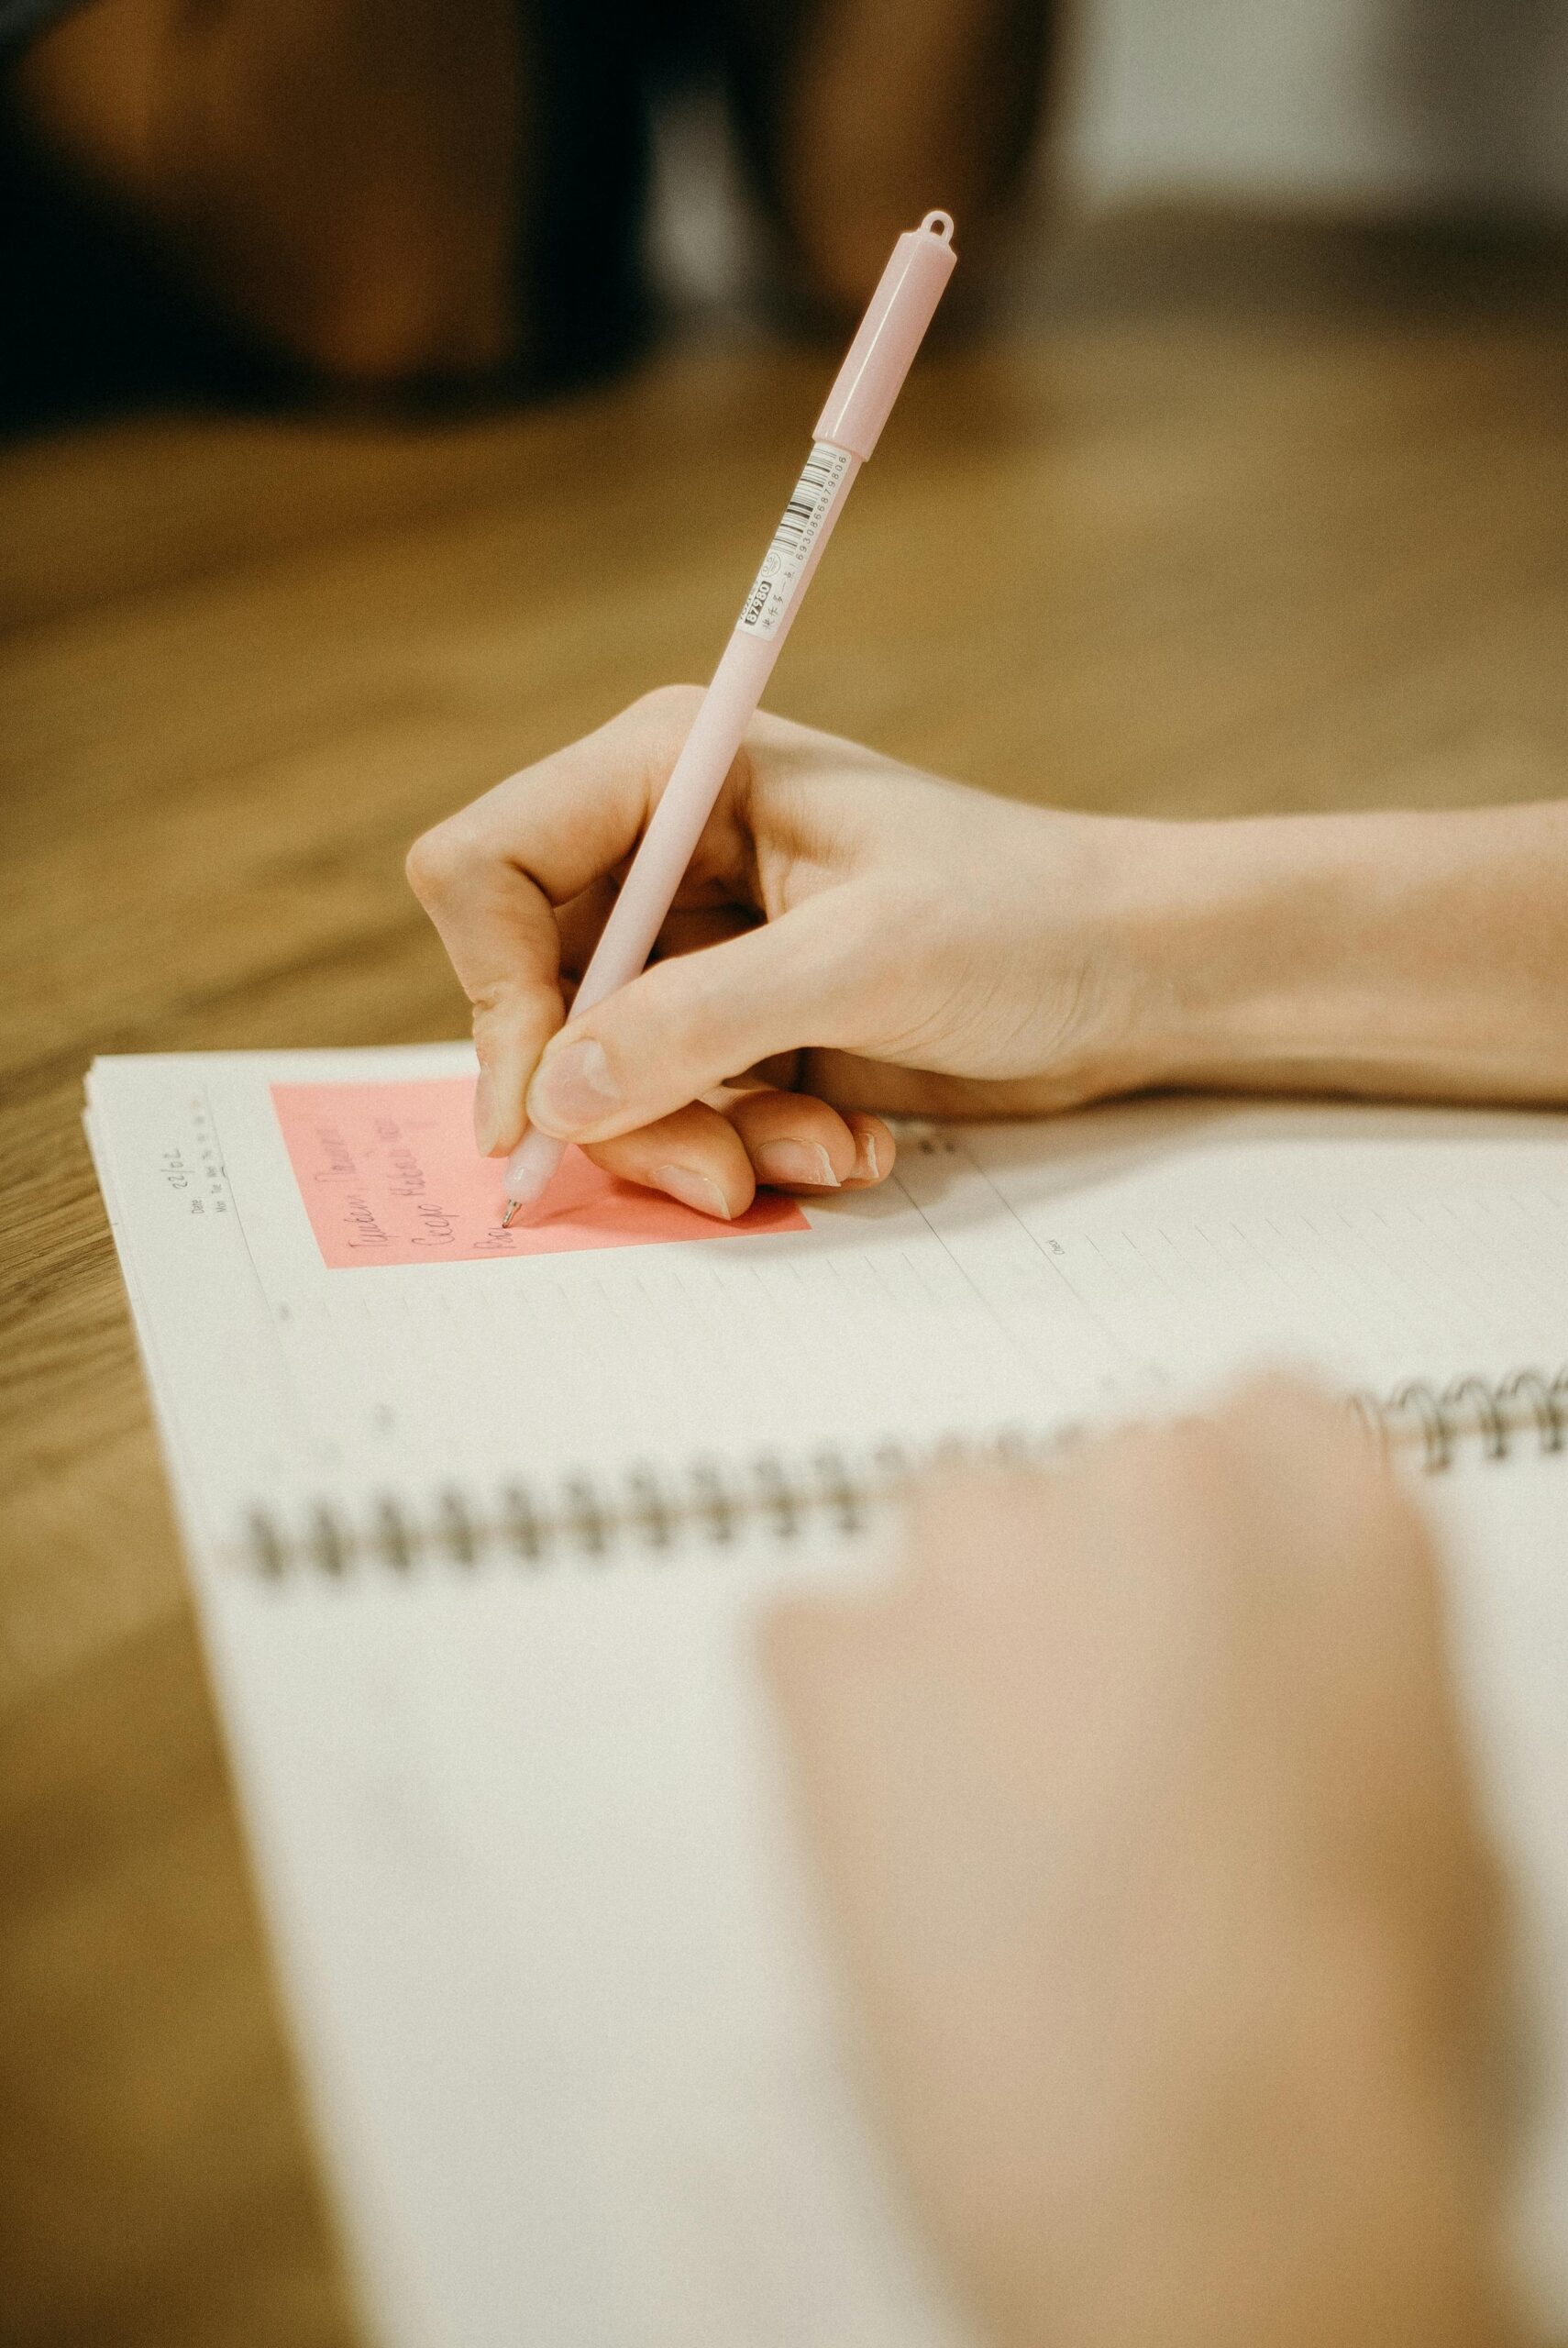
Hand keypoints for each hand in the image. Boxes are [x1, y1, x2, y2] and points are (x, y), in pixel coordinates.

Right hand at [407, 688, 1158, 1217]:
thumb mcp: (864, 961)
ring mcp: (698, 945)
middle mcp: (663, 850)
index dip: (499, 993)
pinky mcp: (739, 1022)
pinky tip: (850, 1141)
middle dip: (620, 1102)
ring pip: (603, 1074)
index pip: (488, 869)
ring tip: (824, 1150)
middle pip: (535, 996)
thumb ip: (699, 1022)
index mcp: (672, 771)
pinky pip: (679, 1109)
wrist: (1142, 973)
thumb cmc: (1028, 919)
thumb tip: (554, 1098)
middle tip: (716, 1174)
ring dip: (701, 1140)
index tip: (548, 1109)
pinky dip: (751, 1146)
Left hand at [763, 1382, 1516, 2347]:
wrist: (1207, 2168)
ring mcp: (976, 1551)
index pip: (1251, 1414)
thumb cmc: (1346, 2024)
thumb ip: (1333, 1656)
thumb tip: (1270, 1668)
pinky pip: (804, 1638)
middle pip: (1087, 1481)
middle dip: (1085, 1588)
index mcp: (1318, 1496)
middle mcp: (1146, 1482)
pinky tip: (900, 1840)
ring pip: (948, 1536)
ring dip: (961, 1639)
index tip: (1196, 1597)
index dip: (1216, 1529)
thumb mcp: (1422, 1793)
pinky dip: (834, 1720)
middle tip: (1098, 1746)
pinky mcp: (826, 1649)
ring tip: (997, 1813)